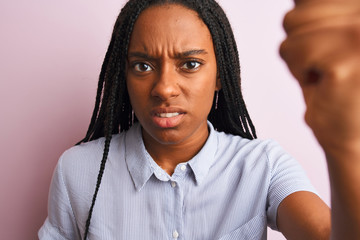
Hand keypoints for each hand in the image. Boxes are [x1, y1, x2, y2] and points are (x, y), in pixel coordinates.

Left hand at [280, 0, 359, 156]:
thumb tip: (301, 1)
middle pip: (299, 11)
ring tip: (326, 74)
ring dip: (300, 57)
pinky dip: (299, 71)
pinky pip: (292, 49)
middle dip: (302, 43)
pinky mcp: (345, 59)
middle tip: (326, 66)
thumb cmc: (342, 86)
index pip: (310, 0)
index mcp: (359, 9)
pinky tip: (325, 85)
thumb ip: (320, 15)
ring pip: (292, 25)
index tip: (324, 49)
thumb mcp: (332, 38)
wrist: (357, 134)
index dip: (309, 22)